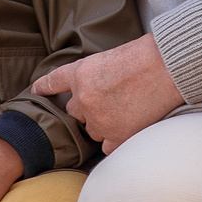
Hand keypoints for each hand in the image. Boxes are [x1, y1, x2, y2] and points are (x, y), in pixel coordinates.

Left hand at [31, 36, 181, 149]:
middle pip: (75, 112)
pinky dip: (116, 139)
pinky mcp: (117, 136)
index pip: (54, 82)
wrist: (166, 67)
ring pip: (93, 130)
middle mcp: (84, 98)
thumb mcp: (111, 57)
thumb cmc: (146, 55)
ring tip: (127, 111)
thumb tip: (99, 87)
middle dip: (89, 108)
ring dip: (104, 124)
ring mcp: (99, 119)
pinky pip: (107, 146)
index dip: (43, 88)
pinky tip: (129, 128)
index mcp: (80, 73)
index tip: (35, 91)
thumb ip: (97, 75)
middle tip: (111, 100)